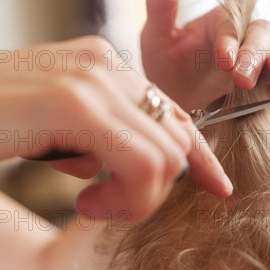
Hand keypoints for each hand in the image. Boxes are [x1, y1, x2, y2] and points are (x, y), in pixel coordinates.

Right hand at [0, 36, 231, 222]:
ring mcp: (91, 78)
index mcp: (101, 65)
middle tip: (105, 206)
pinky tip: (83, 204)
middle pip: (176, 137)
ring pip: (167, 154)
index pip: (171, 113)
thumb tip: (131, 168)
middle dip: (158, 186)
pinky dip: (127, 198)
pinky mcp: (74, 103)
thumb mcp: (52, 132)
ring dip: (140, 198)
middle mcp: (104, 62)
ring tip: (90, 205)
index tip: (217, 186)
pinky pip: (142, 163)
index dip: (200, 154)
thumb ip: (97, 138)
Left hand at [141, 0, 269, 110]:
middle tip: (242, 78)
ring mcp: (259, 69)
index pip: (231, 27)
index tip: (223, 60)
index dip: (230, 42)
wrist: (173, 113)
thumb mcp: (156, 37)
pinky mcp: (269, 95)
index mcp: (221, 25)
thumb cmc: (165, 73)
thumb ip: (162, 1)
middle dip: (254, 57)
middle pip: (260, 38)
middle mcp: (244, 42)